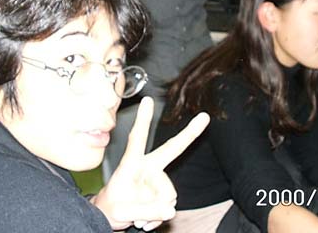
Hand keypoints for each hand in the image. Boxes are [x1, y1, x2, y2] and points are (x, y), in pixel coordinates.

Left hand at [91, 97, 209, 230]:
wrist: (111, 217)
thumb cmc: (112, 207)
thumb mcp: (123, 211)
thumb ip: (146, 210)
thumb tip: (171, 209)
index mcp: (132, 164)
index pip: (137, 139)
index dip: (143, 120)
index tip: (148, 100)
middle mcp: (148, 167)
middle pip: (172, 150)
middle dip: (189, 133)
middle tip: (205, 117)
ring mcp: (157, 179)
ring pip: (169, 195)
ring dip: (156, 210)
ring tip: (138, 215)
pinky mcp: (163, 193)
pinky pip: (169, 206)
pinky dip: (158, 216)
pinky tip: (145, 218)